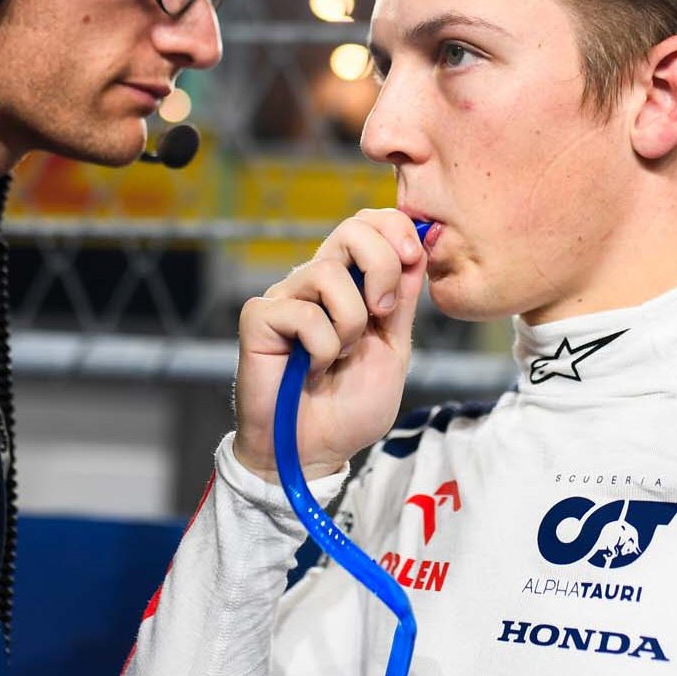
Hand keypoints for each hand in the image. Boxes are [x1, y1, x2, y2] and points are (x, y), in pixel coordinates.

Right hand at [233, 209, 426, 481]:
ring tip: (337, 358)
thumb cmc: (348, 408)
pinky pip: (305, 314)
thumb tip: (417, 251)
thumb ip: (402, 303)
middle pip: (352, 228)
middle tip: (382, 313)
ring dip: (349, 326)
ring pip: (330, 274)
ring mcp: (286, 297)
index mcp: (351, 284)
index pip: (370, 224)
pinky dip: (321, 349)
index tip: (413, 260)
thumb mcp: (393, 350)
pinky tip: (309, 369)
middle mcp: (316, 282)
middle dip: (382, 266)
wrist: (313, 451)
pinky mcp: (259, 317)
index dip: (397, 229)